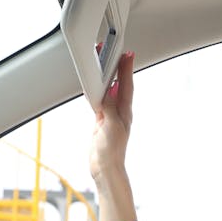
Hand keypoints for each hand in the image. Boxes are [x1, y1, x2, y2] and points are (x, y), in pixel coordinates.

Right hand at [90, 51, 134, 179]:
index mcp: (125, 111)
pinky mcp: (101, 122)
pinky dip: (96, 91)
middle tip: (115, 52)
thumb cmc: (112, 150)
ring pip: (108, 91)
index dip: (126, 69)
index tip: (127, 54)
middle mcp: (119, 112)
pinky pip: (99, 102)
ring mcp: (110, 116)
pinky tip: (94, 87)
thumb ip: (109, 107)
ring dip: (107, 78)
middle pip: (118, 85)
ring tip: (104, 64)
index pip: (126, 85)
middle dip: (117, 68)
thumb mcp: (111, 125)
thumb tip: (106, 92)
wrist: (105, 168)